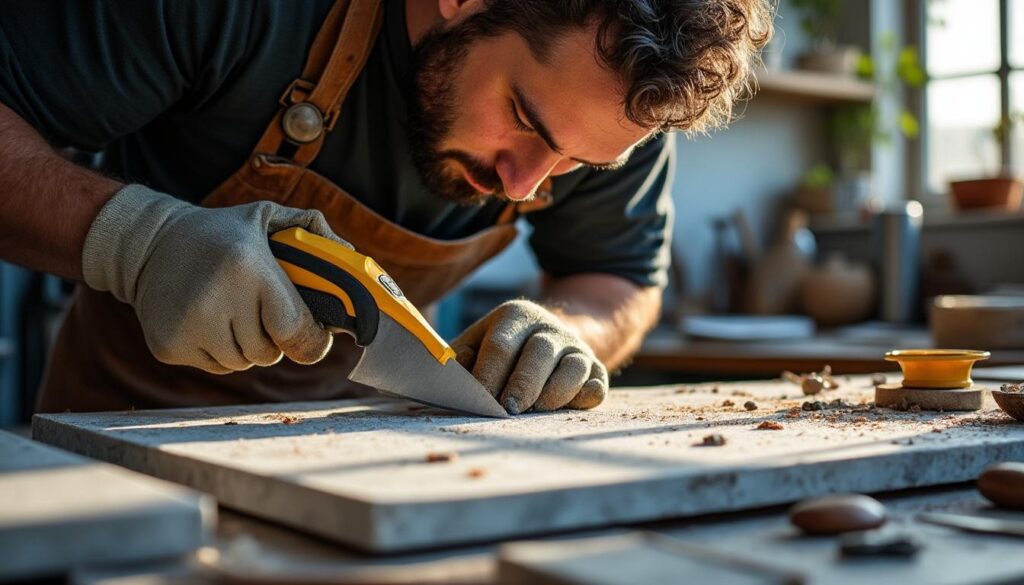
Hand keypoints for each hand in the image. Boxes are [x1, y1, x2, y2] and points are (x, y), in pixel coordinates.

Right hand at [82, 184, 347, 373]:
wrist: (148, 243)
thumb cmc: (222, 232)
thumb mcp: (266, 217)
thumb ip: (312, 230)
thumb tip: (350, 254)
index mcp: (248, 268)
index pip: (295, 330)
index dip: (312, 340)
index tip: (316, 338)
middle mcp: (217, 299)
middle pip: (270, 353)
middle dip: (275, 339)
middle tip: (263, 313)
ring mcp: (189, 326)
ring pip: (243, 363)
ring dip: (248, 346)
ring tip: (235, 314)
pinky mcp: (168, 345)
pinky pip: (217, 368)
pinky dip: (220, 352)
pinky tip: (209, 321)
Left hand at [452, 300, 607, 413]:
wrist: (550, 339)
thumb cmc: (501, 350)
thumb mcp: (476, 342)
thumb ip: (460, 358)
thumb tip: (447, 379)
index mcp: (515, 316)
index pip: (501, 345)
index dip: (489, 375)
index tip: (479, 401)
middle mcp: (549, 328)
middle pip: (539, 353)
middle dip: (523, 385)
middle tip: (508, 410)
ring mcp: (577, 349)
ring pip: (573, 368)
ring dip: (554, 394)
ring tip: (536, 411)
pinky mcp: (597, 370)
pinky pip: (597, 387)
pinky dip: (584, 399)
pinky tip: (565, 409)